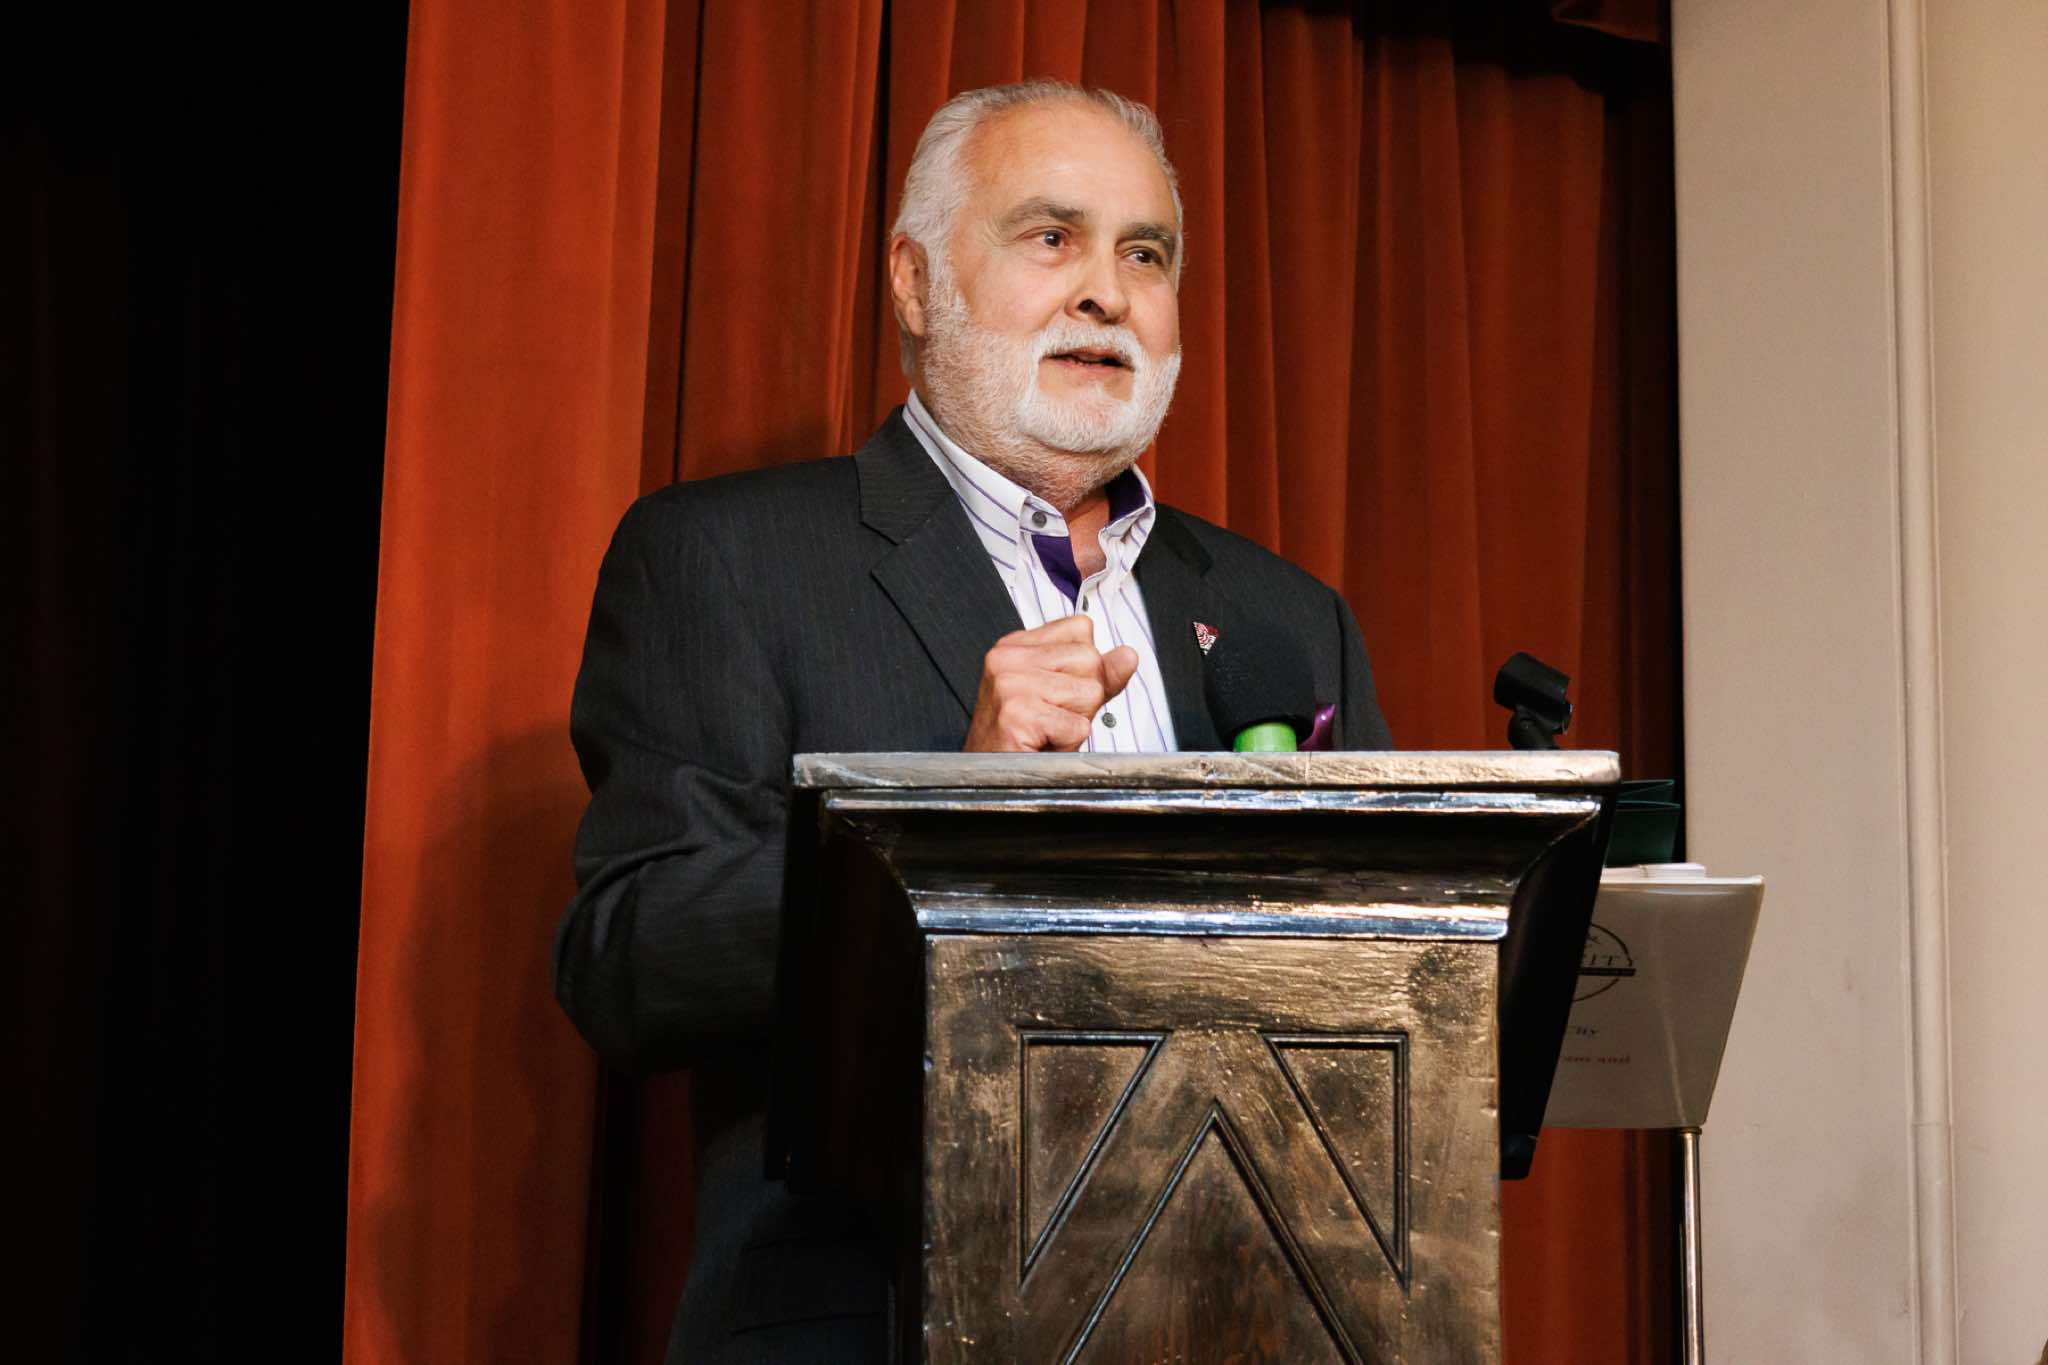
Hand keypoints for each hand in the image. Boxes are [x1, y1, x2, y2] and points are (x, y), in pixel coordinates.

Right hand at [962, 615, 1138, 752]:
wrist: (984, 778)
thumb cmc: (1022, 738)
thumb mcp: (1061, 696)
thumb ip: (1097, 674)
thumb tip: (1128, 655)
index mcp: (1016, 646)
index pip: (1081, 628)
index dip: (1083, 667)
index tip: (1057, 692)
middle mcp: (1008, 659)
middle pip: (1090, 659)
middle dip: (1084, 697)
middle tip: (1051, 717)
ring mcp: (1010, 685)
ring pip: (1089, 692)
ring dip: (1076, 721)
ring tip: (1046, 731)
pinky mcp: (1017, 715)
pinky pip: (1078, 726)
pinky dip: (1069, 743)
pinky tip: (1042, 744)